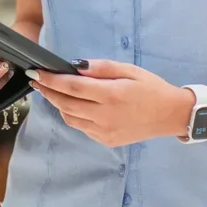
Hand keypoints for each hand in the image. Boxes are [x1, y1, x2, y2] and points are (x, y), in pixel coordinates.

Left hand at [27, 60, 192, 146]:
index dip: (52, 80)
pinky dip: (71, 115)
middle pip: (66, 104)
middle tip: (37, 80)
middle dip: (48, 91)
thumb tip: (76, 65)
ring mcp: (104, 131)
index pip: (72, 87)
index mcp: (112, 95)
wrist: (170, 115)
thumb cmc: (151, 88)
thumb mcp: (130, 70)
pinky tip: (72, 104)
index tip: (37, 72)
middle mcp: (105, 115)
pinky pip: (81, 127)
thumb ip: (102, 68)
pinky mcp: (106, 140)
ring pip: (70, 118)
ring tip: (51, 91)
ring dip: (58, 104)